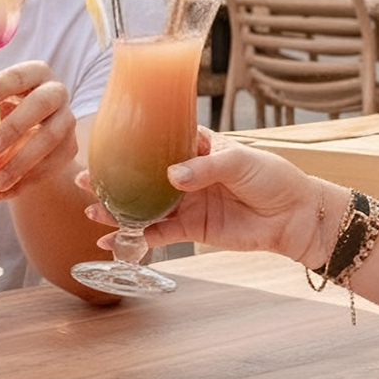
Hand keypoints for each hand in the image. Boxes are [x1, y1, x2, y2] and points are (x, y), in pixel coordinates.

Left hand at [0, 61, 77, 198]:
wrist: (31, 133)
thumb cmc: (4, 110)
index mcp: (35, 73)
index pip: (20, 75)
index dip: (1, 86)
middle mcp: (56, 93)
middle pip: (41, 104)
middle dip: (15, 126)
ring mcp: (66, 121)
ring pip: (50, 140)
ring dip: (21, 162)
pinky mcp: (69, 148)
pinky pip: (51, 165)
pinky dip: (26, 181)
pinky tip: (3, 192)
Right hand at [85, 128, 331, 263]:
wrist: (293, 217)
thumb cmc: (272, 178)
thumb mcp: (240, 162)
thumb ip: (204, 168)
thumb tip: (172, 177)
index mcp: (196, 147)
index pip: (159, 139)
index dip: (132, 140)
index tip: (105, 139)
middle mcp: (185, 174)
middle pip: (142, 176)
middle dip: (113, 179)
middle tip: (85, 179)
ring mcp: (186, 202)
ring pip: (144, 206)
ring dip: (118, 209)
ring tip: (91, 210)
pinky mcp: (191, 229)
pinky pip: (157, 233)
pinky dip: (135, 237)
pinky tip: (112, 240)